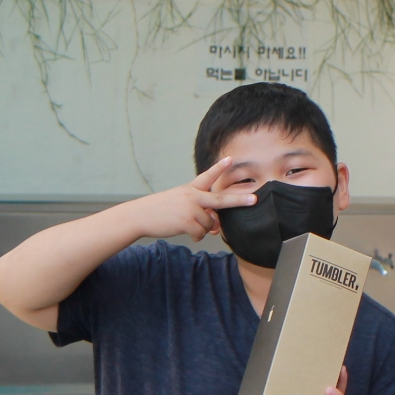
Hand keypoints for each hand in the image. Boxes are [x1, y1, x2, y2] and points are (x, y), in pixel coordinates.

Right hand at [124, 156, 257, 242]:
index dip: (220, 168)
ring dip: (201, 229)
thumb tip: (215, 226)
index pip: (207, 176)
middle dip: (239, 200)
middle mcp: (192, 196)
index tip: (231, 159)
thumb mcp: (179, 204)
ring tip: (185, 224)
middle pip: (220, 200)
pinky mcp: (186, 221)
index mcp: (190, 189)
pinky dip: (196, 236)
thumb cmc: (160, 211)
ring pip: (209, 224)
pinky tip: (185, 231)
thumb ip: (199, 212)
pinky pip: (201, 233)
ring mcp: (190, 208)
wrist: (140, 216)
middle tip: (254, 199)